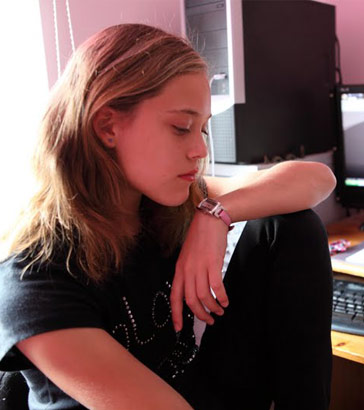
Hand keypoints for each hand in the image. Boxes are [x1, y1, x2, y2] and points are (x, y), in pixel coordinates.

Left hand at [170, 211, 229, 331]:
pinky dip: (221, 297)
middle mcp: (187, 270)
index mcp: (179, 270)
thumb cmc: (199, 238)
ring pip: (203, 296)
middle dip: (200, 315)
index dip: (176, 314)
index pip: (174, 297)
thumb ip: (188, 272)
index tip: (179, 328)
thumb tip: (192, 290)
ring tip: (220, 311)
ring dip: (212, 308)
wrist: (209, 221)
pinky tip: (225, 301)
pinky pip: (216, 287)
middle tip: (209, 321)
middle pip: (191, 301)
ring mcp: (200, 267)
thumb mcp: (187, 256)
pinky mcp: (213, 263)